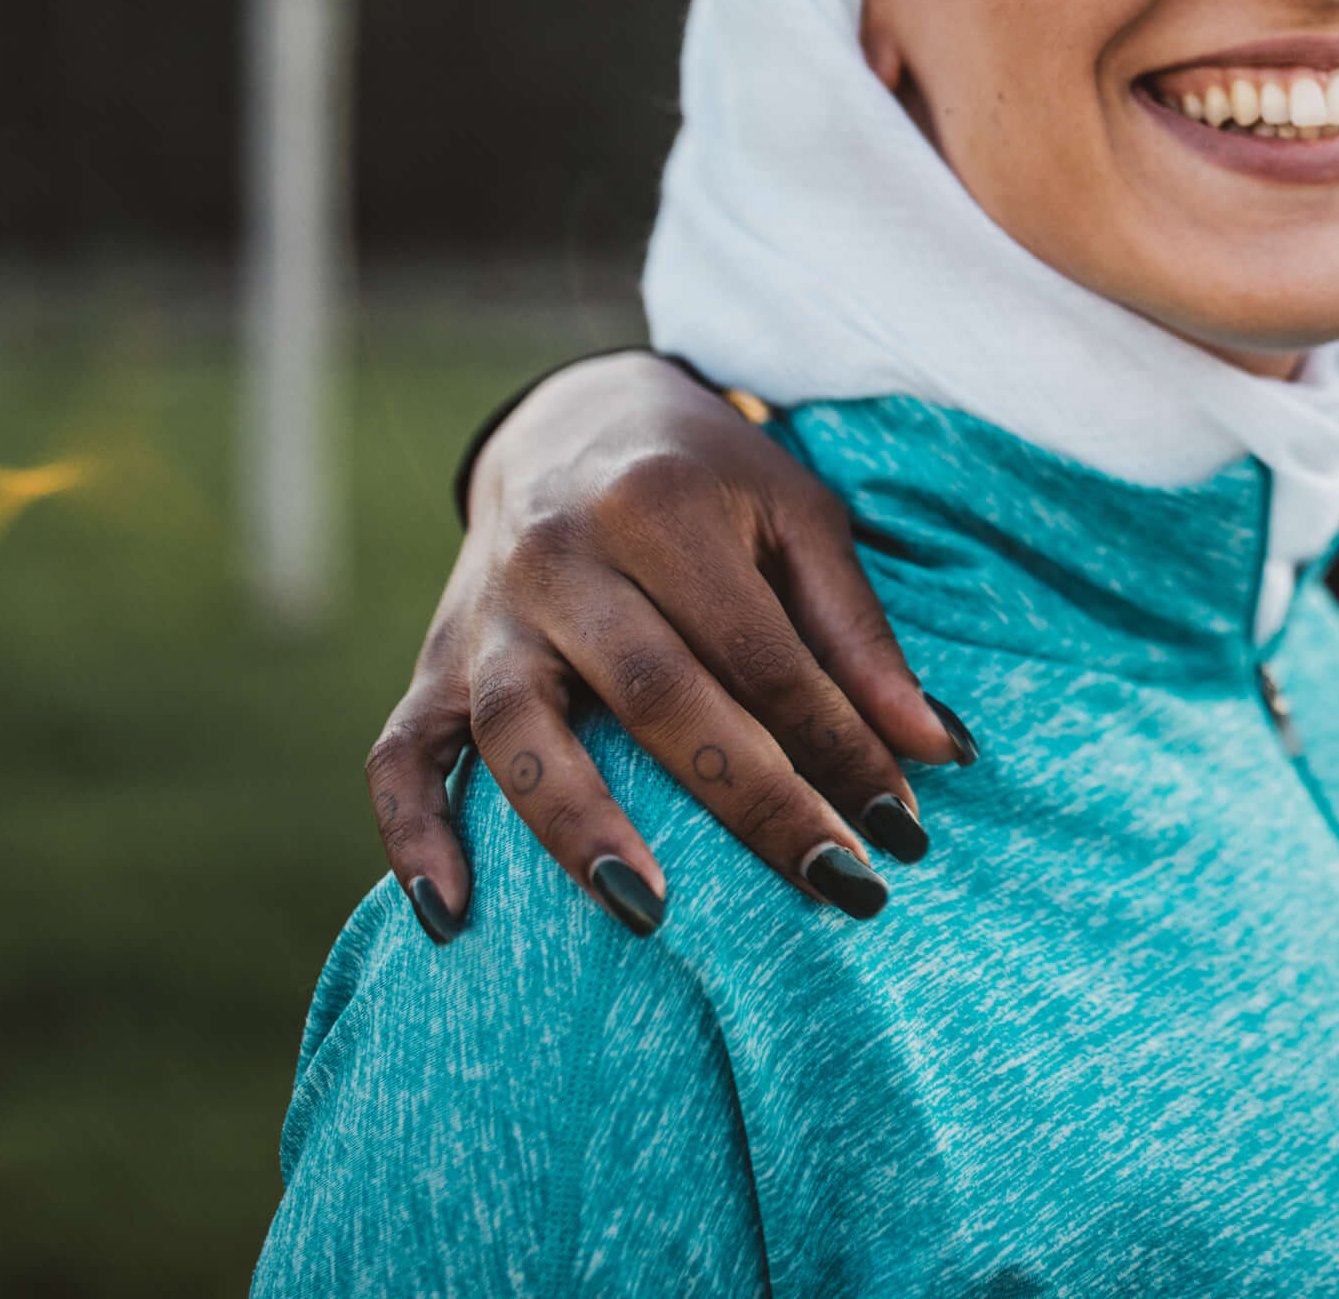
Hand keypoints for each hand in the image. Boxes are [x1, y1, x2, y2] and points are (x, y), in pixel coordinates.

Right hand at [366, 353, 974, 939]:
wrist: (571, 418)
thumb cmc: (710, 482)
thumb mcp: (798, 518)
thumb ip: (859, 635)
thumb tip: (937, 751)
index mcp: (657, 504)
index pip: (760, 652)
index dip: (837, 746)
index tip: (900, 832)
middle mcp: (559, 557)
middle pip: (654, 695)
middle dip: (751, 800)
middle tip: (835, 887)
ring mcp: (484, 617)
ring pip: (519, 730)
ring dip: (579, 827)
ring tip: (652, 915)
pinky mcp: (431, 666)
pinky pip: (400, 757)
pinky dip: (417, 837)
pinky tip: (458, 920)